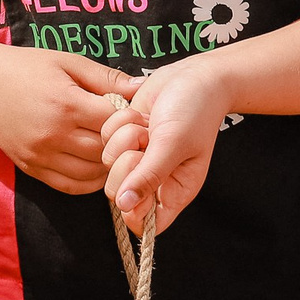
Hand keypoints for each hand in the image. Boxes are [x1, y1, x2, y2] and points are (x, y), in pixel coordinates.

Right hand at [0, 46, 136, 194]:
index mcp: (66, 104)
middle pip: (105, 151)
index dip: (131, 121)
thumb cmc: (27, 67)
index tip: (136, 115)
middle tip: (132, 137)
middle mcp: (53, 134)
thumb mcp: (68, 62)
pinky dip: (88, 182)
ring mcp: (40, 155)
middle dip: (123, 145)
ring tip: (115, 151)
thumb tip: (143, 87)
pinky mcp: (30, 168)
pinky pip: (69, 186)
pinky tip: (96, 166)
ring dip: (108, 165)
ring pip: (91, 174)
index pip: (114, 124)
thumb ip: (106, 77)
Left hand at [99, 59, 233, 236]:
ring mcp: (137, 158)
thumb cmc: (195, 111)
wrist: (193, 75)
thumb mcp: (174, 143)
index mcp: (174, 190)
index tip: (136, 185)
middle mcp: (154, 179)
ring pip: (109, 162)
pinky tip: (140, 114)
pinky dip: (119, 122)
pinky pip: (105, 139)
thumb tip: (125, 205)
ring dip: (125, 137)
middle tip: (147, 142)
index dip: (134, 211)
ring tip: (149, 125)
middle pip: (118, 193)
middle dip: (127, 164)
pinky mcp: (124, 138)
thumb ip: (149, 175)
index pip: (146, 224)